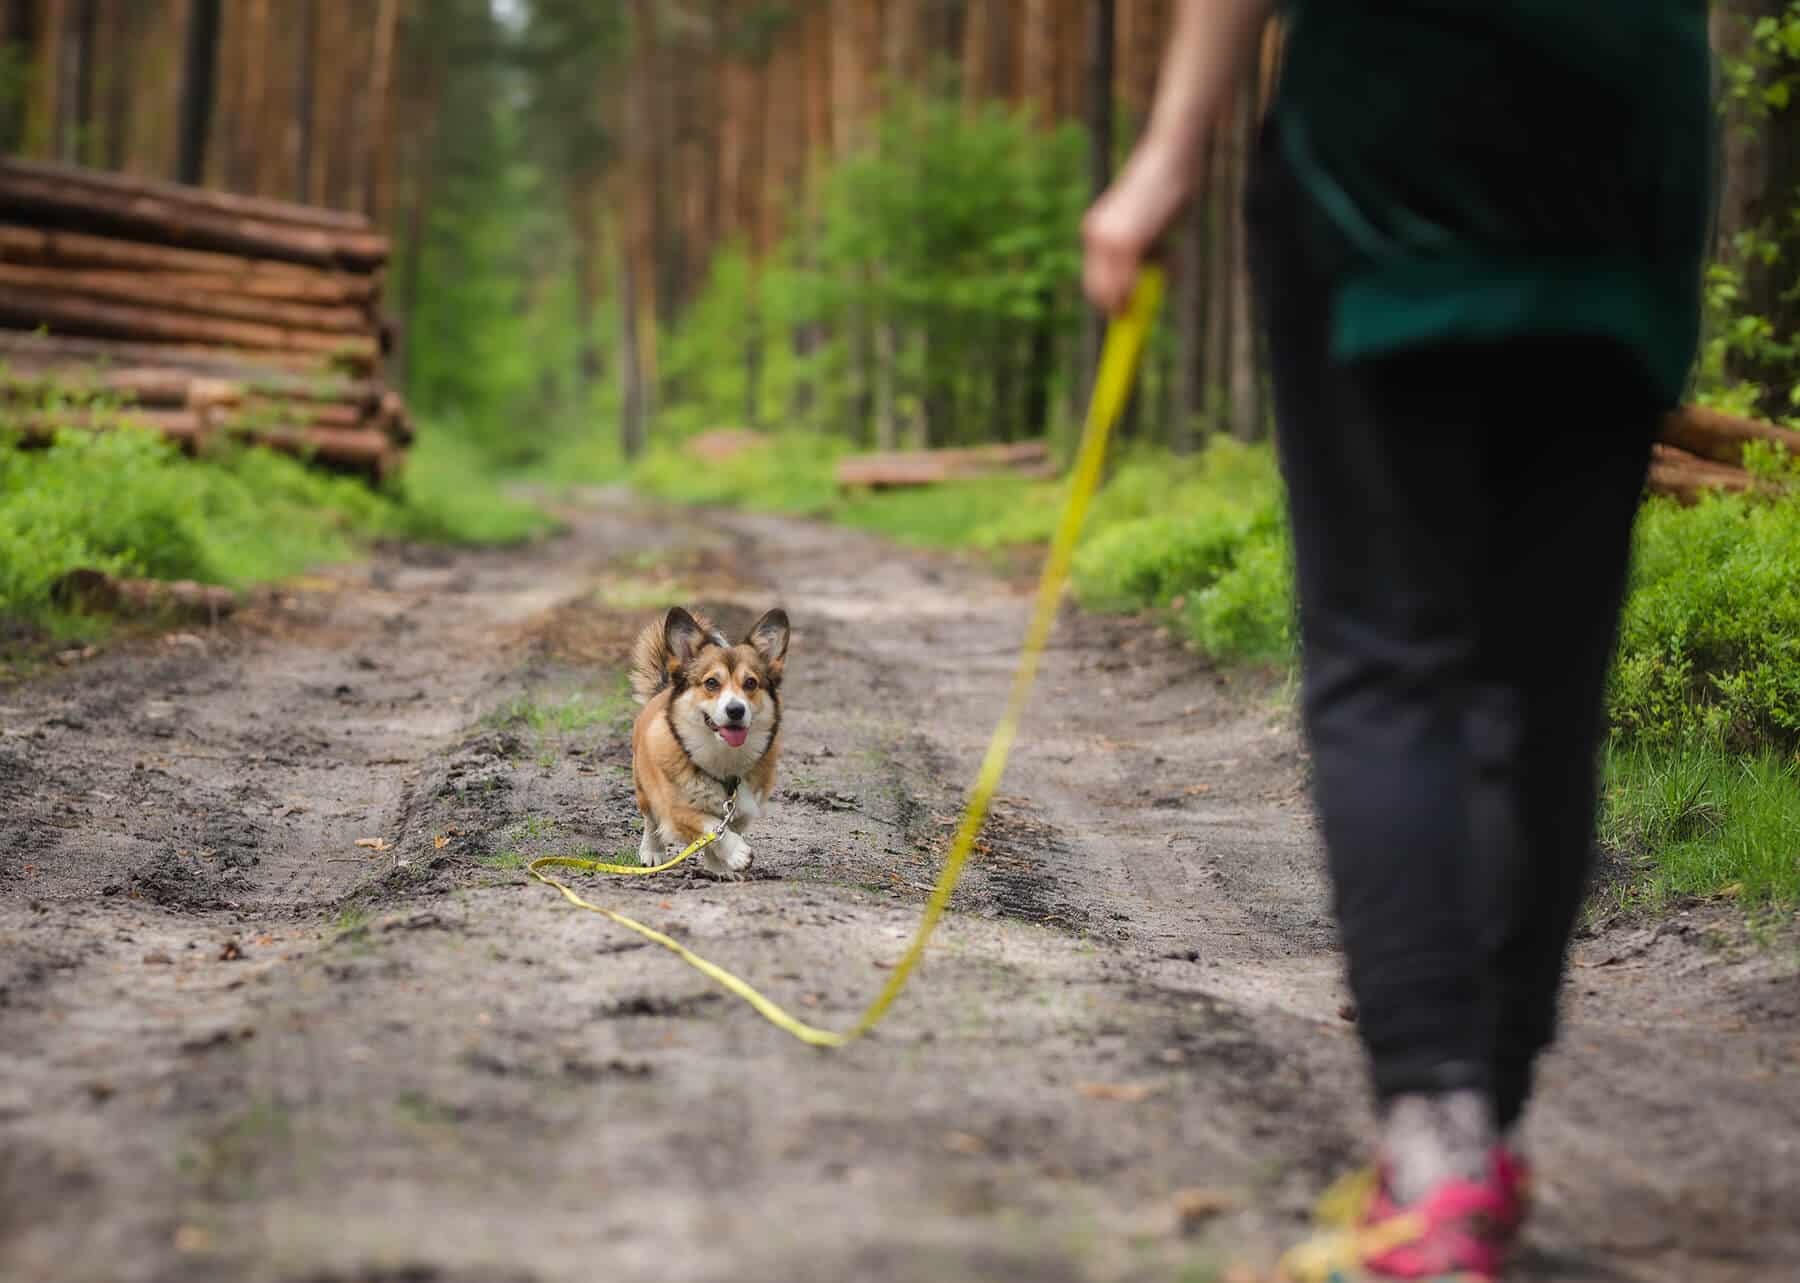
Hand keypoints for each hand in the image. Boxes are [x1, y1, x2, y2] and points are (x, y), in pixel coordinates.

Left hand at [1082, 147, 1193, 314]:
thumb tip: (1147, 281)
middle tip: (1143, 307)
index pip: (1095, 281)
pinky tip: (1169, 249)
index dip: (1112, 300)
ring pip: (1116, 292)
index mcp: (1095, 231)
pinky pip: (1131, 284)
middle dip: (1123, 306)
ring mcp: (1108, 240)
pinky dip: (1148, 284)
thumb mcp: (1148, 222)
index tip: (1128, 312)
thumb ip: (1141, 252)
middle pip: (1100, 293)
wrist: (1171, 153)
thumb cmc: (1167, 184)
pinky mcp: (1127, 242)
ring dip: (1142, 291)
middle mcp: (1095, 236)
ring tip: (1168, 249)